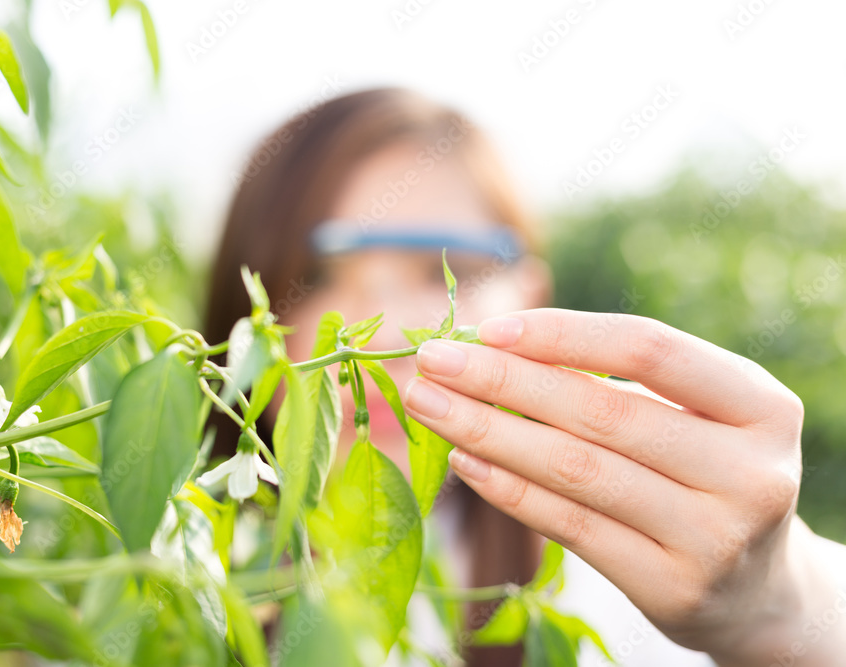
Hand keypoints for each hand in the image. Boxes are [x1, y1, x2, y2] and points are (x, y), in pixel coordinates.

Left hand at [402, 308, 844, 663]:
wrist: (755, 587)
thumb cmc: (702, 471)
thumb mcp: (690, 415)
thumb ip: (613, 382)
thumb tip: (491, 347)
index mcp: (761, 406)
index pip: (648, 349)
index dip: (562, 334)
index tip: (488, 327)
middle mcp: (749, 472)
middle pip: (601, 411)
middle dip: (502, 380)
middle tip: (432, 360)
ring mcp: (713, 537)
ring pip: (577, 470)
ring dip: (489, 430)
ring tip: (428, 403)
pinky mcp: (672, 588)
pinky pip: (571, 527)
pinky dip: (508, 489)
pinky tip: (465, 459)